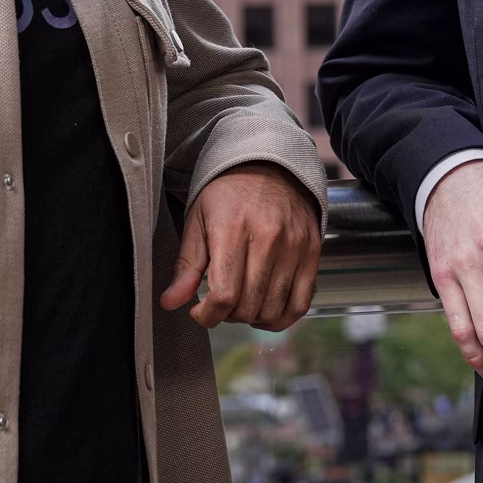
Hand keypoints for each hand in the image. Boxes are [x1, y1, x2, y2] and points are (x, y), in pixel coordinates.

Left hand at [159, 164, 321, 331]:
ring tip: (241, 304)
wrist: (270, 164)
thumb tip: (170, 302)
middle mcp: (267, 239)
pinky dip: (282, 317)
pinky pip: (301, 302)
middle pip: (248, 306)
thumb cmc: (228, 192)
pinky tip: (266, 310)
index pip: (224, 295)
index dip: (207, 316)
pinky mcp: (312, 252)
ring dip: (252, 318)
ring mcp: (294, 247)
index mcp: (232, 229)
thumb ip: (186, 265)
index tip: (199, 312)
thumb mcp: (198, 219)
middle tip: (219, 303)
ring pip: (273, 310)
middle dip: (227, 316)